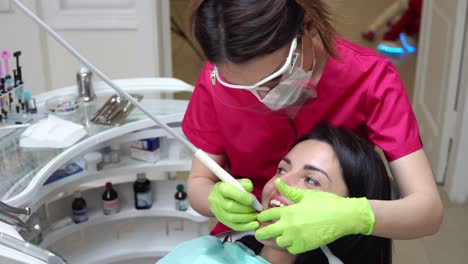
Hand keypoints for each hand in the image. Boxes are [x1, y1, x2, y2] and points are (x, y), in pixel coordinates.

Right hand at [208, 178, 258, 230]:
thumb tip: (250, 189)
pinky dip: (246, 226)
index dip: (243, 197)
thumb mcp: (238, 182)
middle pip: (231, 207)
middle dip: (246, 209)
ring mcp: (218, 212)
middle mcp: (217, 201)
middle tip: (256, 209)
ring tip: (256, 216)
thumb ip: (245, 184)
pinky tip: (254, 224)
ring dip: (247, 218)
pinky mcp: (222, 221)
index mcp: (220, 188)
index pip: (230, 193)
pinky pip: (234, 226)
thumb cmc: (232, 188)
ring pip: (232, 218)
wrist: (219, 196)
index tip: (252, 200)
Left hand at [255, 178, 374, 253]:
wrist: (343, 216)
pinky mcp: (305, 246)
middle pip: (268, 231)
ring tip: (283, 235)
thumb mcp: (306, 195)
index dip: (262, 216)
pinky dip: (291, 246)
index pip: (268, 214)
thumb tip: (277, 181)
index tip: (260, 218)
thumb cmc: (326, 203)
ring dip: (280, 238)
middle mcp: (290, 224)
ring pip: (279, 242)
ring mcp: (297, 236)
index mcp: (289, 210)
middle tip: (260, 233)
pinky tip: (294, 240)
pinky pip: (291, 249)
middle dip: (262, 232)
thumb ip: (289, 191)